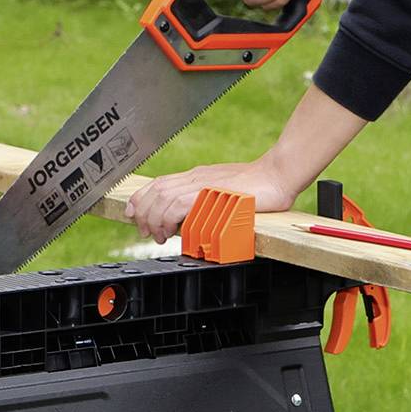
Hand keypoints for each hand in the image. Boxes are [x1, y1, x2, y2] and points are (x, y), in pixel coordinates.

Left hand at [130, 157, 300, 242]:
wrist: (277, 175)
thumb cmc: (260, 189)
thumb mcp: (227, 196)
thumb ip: (210, 204)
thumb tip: (195, 223)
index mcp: (198, 177)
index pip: (160, 183)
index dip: (141, 198)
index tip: (133, 213)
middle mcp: (196, 178)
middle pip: (156, 189)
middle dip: (142, 211)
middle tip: (143, 231)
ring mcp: (202, 184)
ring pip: (162, 197)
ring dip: (152, 218)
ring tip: (155, 236)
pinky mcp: (210, 193)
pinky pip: (178, 204)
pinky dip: (167, 218)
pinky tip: (168, 231)